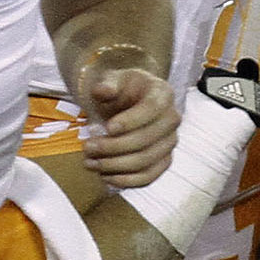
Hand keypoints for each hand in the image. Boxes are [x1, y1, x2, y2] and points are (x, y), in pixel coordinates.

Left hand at [75, 59, 176, 186]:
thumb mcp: (112, 78)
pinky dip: (126, 180)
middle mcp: (172, 119)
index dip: (130, 121)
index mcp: (162, 93)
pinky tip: (104, 176)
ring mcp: (170, 142)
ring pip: (146, 161)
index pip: (152, 109)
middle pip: (147, 139)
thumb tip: (102, 91)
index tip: (106, 128)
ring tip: (90, 162)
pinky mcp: (163, 161)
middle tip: (87, 147)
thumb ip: (107, 83)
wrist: (129, 101)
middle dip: (113, 147)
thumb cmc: (121, 89)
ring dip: (115, 165)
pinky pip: (148, 177)